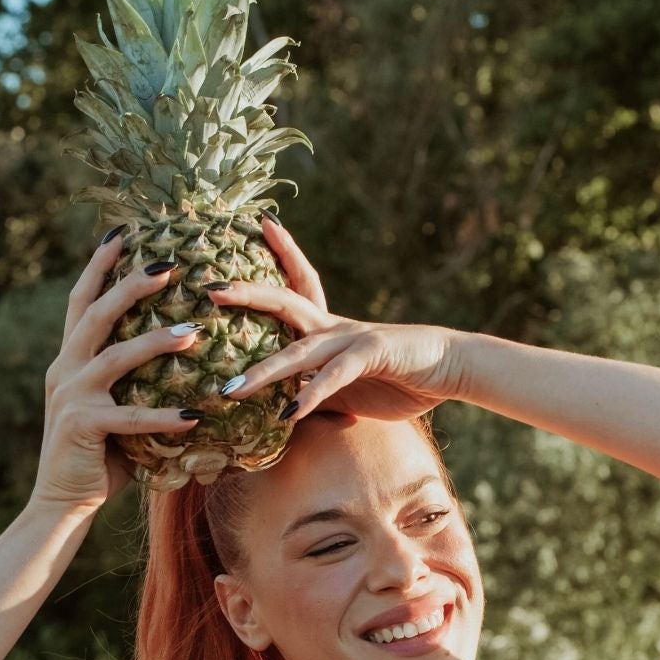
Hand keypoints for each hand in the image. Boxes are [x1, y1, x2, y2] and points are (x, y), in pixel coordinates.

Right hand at [29, 232, 203, 512]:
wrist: (60, 502)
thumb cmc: (96, 458)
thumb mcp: (112, 412)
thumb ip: (132, 385)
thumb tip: (181, 363)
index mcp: (68, 360)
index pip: (81, 302)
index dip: (98, 266)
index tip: (122, 234)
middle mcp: (64, 370)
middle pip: (97, 314)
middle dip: (130, 285)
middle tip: (168, 265)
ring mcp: (71, 396)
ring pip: (115, 356)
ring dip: (156, 342)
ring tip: (194, 333)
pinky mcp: (83, 427)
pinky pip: (130, 418)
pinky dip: (163, 416)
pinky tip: (194, 416)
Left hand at [213, 216, 466, 425]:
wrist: (449, 368)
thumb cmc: (399, 378)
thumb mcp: (347, 391)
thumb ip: (314, 395)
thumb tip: (282, 413)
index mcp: (326, 329)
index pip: (289, 292)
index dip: (264, 270)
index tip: (241, 246)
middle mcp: (334, 326)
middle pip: (283, 302)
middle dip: (246, 294)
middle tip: (210, 290)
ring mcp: (352, 338)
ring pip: (299, 350)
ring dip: (264, 371)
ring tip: (231, 390)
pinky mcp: (371, 355)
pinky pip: (334, 376)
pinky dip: (311, 394)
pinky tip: (289, 412)